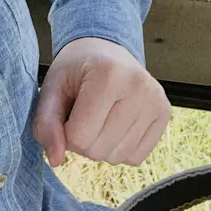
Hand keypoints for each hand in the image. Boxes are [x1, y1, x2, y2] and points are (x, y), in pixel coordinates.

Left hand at [32, 36, 170, 166]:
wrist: (106, 50)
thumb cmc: (77, 69)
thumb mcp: (52, 88)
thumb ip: (46, 123)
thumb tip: (55, 160)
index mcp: (108, 74)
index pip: (78, 137)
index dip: (66, 130)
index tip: (70, 110)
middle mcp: (138, 86)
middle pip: (97, 150)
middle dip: (83, 140)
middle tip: (85, 112)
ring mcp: (156, 100)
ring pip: (117, 158)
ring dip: (102, 145)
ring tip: (101, 116)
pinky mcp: (165, 113)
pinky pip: (136, 157)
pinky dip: (121, 148)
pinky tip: (117, 122)